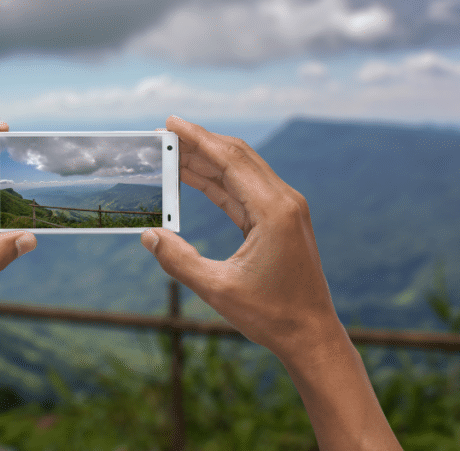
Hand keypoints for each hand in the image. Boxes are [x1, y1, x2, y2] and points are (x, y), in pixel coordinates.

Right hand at [141, 115, 339, 360]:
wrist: (311, 336)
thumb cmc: (271, 316)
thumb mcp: (218, 290)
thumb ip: (179, 261)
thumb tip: (148, 235)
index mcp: (274, 211)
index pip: (230, 160)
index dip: (197, 138)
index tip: (170, 123)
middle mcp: (284, 202)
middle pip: (236, 157)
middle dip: (199, 143)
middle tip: (163, 134)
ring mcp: (285, 209)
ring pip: (240, 171)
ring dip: (206, 160)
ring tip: (171, 154)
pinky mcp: (280, 220)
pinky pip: (244, 190)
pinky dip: (217, 181)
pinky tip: (193, 177)